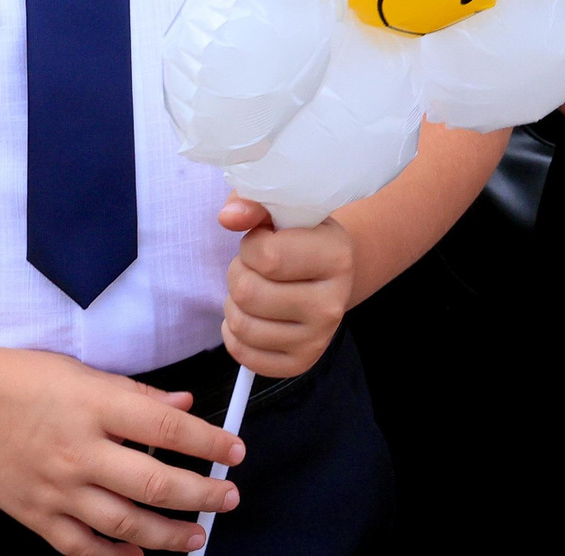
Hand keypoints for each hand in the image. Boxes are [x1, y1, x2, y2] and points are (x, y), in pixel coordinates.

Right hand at [0, 342, 242, 555]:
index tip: (234, 450)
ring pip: (125, 523)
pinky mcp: (35, 515)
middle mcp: (78, 451)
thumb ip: (134, 394)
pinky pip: (82, 547)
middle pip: (155, 482)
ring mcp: (56, 489)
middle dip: (201, 495)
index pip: (166, 428)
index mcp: (93, 406)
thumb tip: (183, 405)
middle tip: (228, 498)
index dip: (208, 441)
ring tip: (198, 536)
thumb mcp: (79, 371)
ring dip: (169, 535)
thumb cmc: (15, 379)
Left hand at [217, 199, 350, 378]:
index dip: (251, 244)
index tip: (263, 240)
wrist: (328, 271)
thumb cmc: (298, 235)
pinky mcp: (302, 362)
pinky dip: (234, 335)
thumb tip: (228, 217)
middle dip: (239, 274)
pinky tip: (251, 316)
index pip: (267, 257)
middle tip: (254, 267)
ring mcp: (319, 338)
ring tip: (253, 289)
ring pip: (242, 326)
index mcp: (336, 256)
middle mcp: (333, 303)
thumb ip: (251, 202)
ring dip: (234, 303)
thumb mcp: (281, 210)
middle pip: (248, 293)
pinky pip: (244, 355)